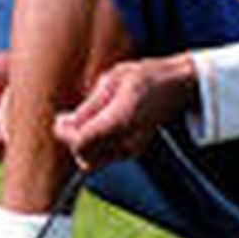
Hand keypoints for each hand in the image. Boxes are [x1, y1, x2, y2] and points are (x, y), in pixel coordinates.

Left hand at [54, 55, 196, 171]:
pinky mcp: (134, 151)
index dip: (64, 133)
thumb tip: (64, 124)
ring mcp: (133, 149)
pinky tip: (100, 123)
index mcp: (121, 119)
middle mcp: (128, 140)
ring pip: (93, 161)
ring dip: (84, 144)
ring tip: (88, 117)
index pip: (81, 143)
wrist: (177, 85)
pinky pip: (105, 156)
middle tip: (70, 118)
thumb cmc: (145, 76)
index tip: (61, 117)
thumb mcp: (112, 80)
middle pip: (85, 159)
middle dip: (73, 141)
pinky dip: (96, 145)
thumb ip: (89, 106)